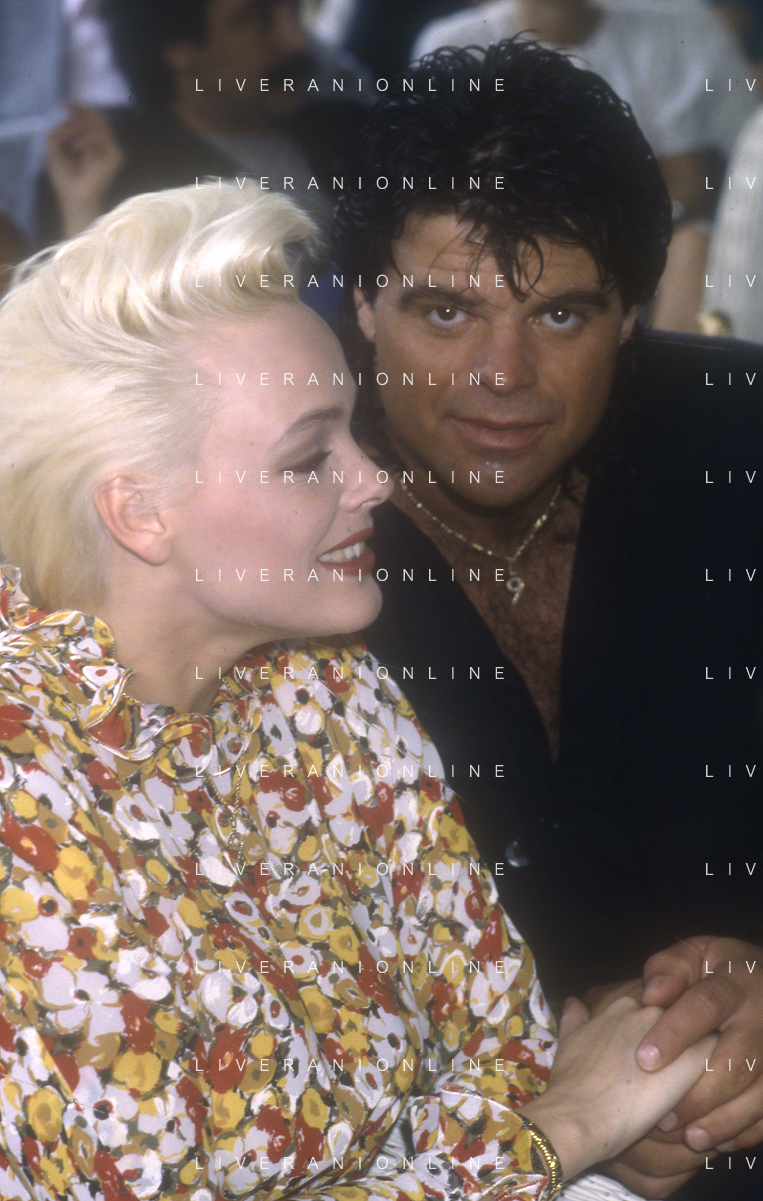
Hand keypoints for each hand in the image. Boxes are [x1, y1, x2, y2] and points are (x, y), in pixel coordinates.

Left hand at [46, 104, 123, 236]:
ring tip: (70, 144)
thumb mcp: (54, 149)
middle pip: (98, 117)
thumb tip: (70, 117)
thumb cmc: (64, 179)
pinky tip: (76, 149)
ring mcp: (112, 150)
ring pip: (99, 123)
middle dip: (81, 114)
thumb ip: (59, 130)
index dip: (80, 108)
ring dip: (79, 128)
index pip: (91, 119)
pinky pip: (101, 136)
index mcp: (92, 144)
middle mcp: (104, 145)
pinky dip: (86, 138)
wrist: (74, 197)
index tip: (65, 105)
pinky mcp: (116, 155)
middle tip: (67, 117)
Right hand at [518, 996, 715, 1180]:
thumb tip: (573, 1003)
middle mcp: (652, 1010)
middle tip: (672, 1075)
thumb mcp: (567, 1041)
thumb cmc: (571, 1083)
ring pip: (701, 1037)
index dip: (660, 1033)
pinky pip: (714, 1062)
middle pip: (682, 1019)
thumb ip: (575, 1017)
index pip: (659, 1007)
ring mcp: (674, 1034)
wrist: (579, 1114)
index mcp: (625, 1004)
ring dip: (697, 1058)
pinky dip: (710, 1077)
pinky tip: (697, 1098)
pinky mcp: (694, 1062)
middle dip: (681, 1042)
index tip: (655, 1057)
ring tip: (687, 1088)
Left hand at [603, 937, 762, 1196]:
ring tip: (688, 1137)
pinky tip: (718, 1142)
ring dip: (722, 1120)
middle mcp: (761, 1019)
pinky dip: (745, 1131)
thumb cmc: (718, 970)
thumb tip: (651, 994)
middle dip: (698, 1093)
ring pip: (757, 1093)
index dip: (675, 1033)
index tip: (644, 1060)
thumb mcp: (696, 955)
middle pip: (735, 1062)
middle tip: (663, 1115)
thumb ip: (670, 968)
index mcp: (736, 983)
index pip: (705, 1006)